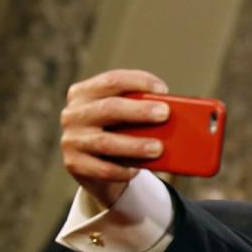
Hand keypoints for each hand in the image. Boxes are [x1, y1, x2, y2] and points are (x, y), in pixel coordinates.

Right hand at [59, 69, 170, 207]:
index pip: (112, 81)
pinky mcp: (74, 164)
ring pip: (106, 142)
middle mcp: (73, 114)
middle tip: (165, 114)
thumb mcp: (128, 119)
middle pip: (109, 108)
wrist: (97, 167)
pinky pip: (102, 169)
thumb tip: (181, 115)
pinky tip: (138, 170)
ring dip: (135, 145)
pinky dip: (122, 170)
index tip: (163, 90)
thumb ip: (144, 111)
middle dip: (139, 111)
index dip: (138, 82)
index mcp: (85, 93)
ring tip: (159, 148)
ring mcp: (71, 139)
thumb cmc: (120, 133)